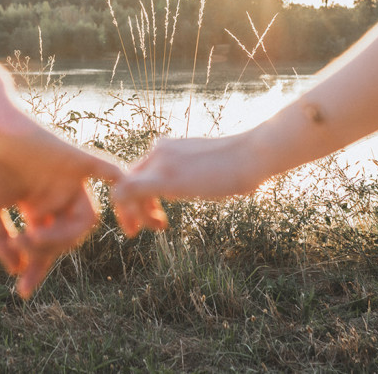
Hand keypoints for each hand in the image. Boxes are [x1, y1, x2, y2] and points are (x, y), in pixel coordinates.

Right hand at [0, 75, 161, 296]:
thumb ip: (0, 240)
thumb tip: (16, 269)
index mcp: (39, 204)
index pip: (47, 244)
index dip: (37, 268)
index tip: (23, 291)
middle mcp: (59, 193)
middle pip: (70, 236)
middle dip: (47, 249)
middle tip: (22, 246)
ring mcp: (72, 178)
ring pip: (88, 219)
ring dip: (63, 236)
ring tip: (33, 235)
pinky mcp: (81, 160)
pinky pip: (115, 177)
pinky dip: (130, 196)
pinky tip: (134, 223)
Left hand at [113, 130, 262, 235]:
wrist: (252, 153)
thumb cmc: (242, 163)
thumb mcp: (210, 166)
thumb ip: (196, 172)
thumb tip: (201, 183)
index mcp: (170, 148)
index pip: (140, 172)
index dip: (142, 197)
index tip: (158, 216)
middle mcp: (159, 150)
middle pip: (129, 179)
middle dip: (133, 207)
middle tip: (149, 228)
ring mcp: (159, 162)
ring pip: (124, 188)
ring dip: (133, 214)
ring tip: (151, 229)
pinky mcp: (163, 178)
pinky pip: (127, 193)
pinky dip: (129, 212)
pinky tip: (152, 226)